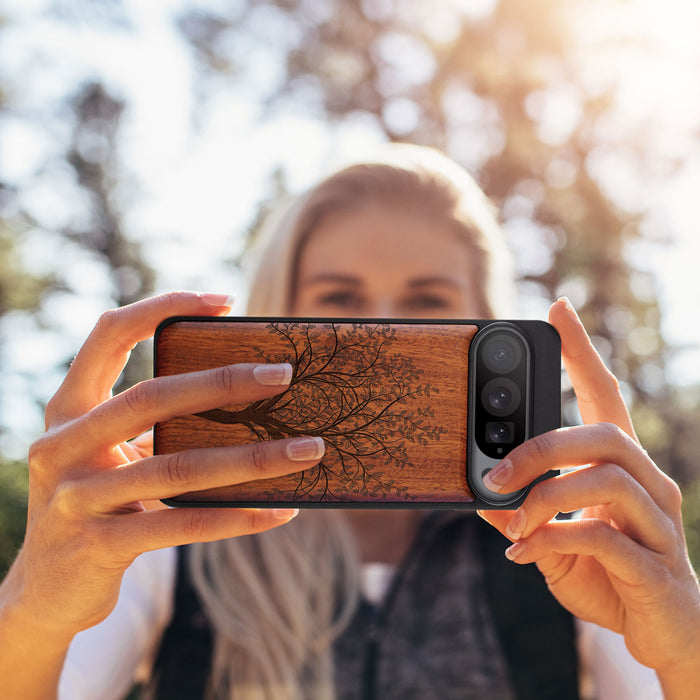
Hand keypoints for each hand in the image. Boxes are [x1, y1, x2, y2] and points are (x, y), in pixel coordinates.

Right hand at [3, 292, 323, 640]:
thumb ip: (155, 426)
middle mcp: (62, 446)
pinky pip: (183, 524)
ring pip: (178, 467)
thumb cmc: (98, 503)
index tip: (224, 301)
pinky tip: (280, 511)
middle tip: (284, 374)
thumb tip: (248, 399)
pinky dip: (238, 517)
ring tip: (307, 449)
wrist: (46, 591)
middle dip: (223, 382)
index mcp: (68, 409)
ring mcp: (76, 498)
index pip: (109, 334)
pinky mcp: (99, 546)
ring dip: (253, 458)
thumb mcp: (111, 455)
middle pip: (151, 397)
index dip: (163, 307)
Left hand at [478, 298, 699, 691]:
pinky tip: (524, 554)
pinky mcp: (656, 566)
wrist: (664, 635)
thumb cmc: (610, 577)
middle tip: (495, 472)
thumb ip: (523, 516)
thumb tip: (480, 497)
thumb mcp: (554, 541)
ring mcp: (659, 524)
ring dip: (545, 497)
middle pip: (604, 435)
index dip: (582, 352)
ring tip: (512, 522)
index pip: (605, 396)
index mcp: (622, 468)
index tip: (557, 309)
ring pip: (606, 479)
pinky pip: (604, 537)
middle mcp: (650, 484)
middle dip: (541, 447)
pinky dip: (553, 540)